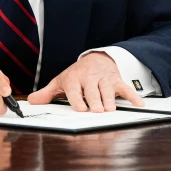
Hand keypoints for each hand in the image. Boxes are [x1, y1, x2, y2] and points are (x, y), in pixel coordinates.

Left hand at [27, 52, 143, 111]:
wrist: (96, 59)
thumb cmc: (76, 75)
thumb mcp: (60, 82)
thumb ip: (47, 93)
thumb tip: (31, 101)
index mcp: (74, 79)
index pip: (75, 90)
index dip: (78, 99)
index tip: (81, 108)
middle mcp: (89, 79)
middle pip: (93, 91)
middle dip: (95, 101)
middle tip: (97, 110)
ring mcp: (104, 80)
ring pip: (108, 90)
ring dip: (110, 100)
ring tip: (110, 110)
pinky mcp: (117, 81)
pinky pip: (126, 89)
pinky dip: (133, 96)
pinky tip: (138, 104)